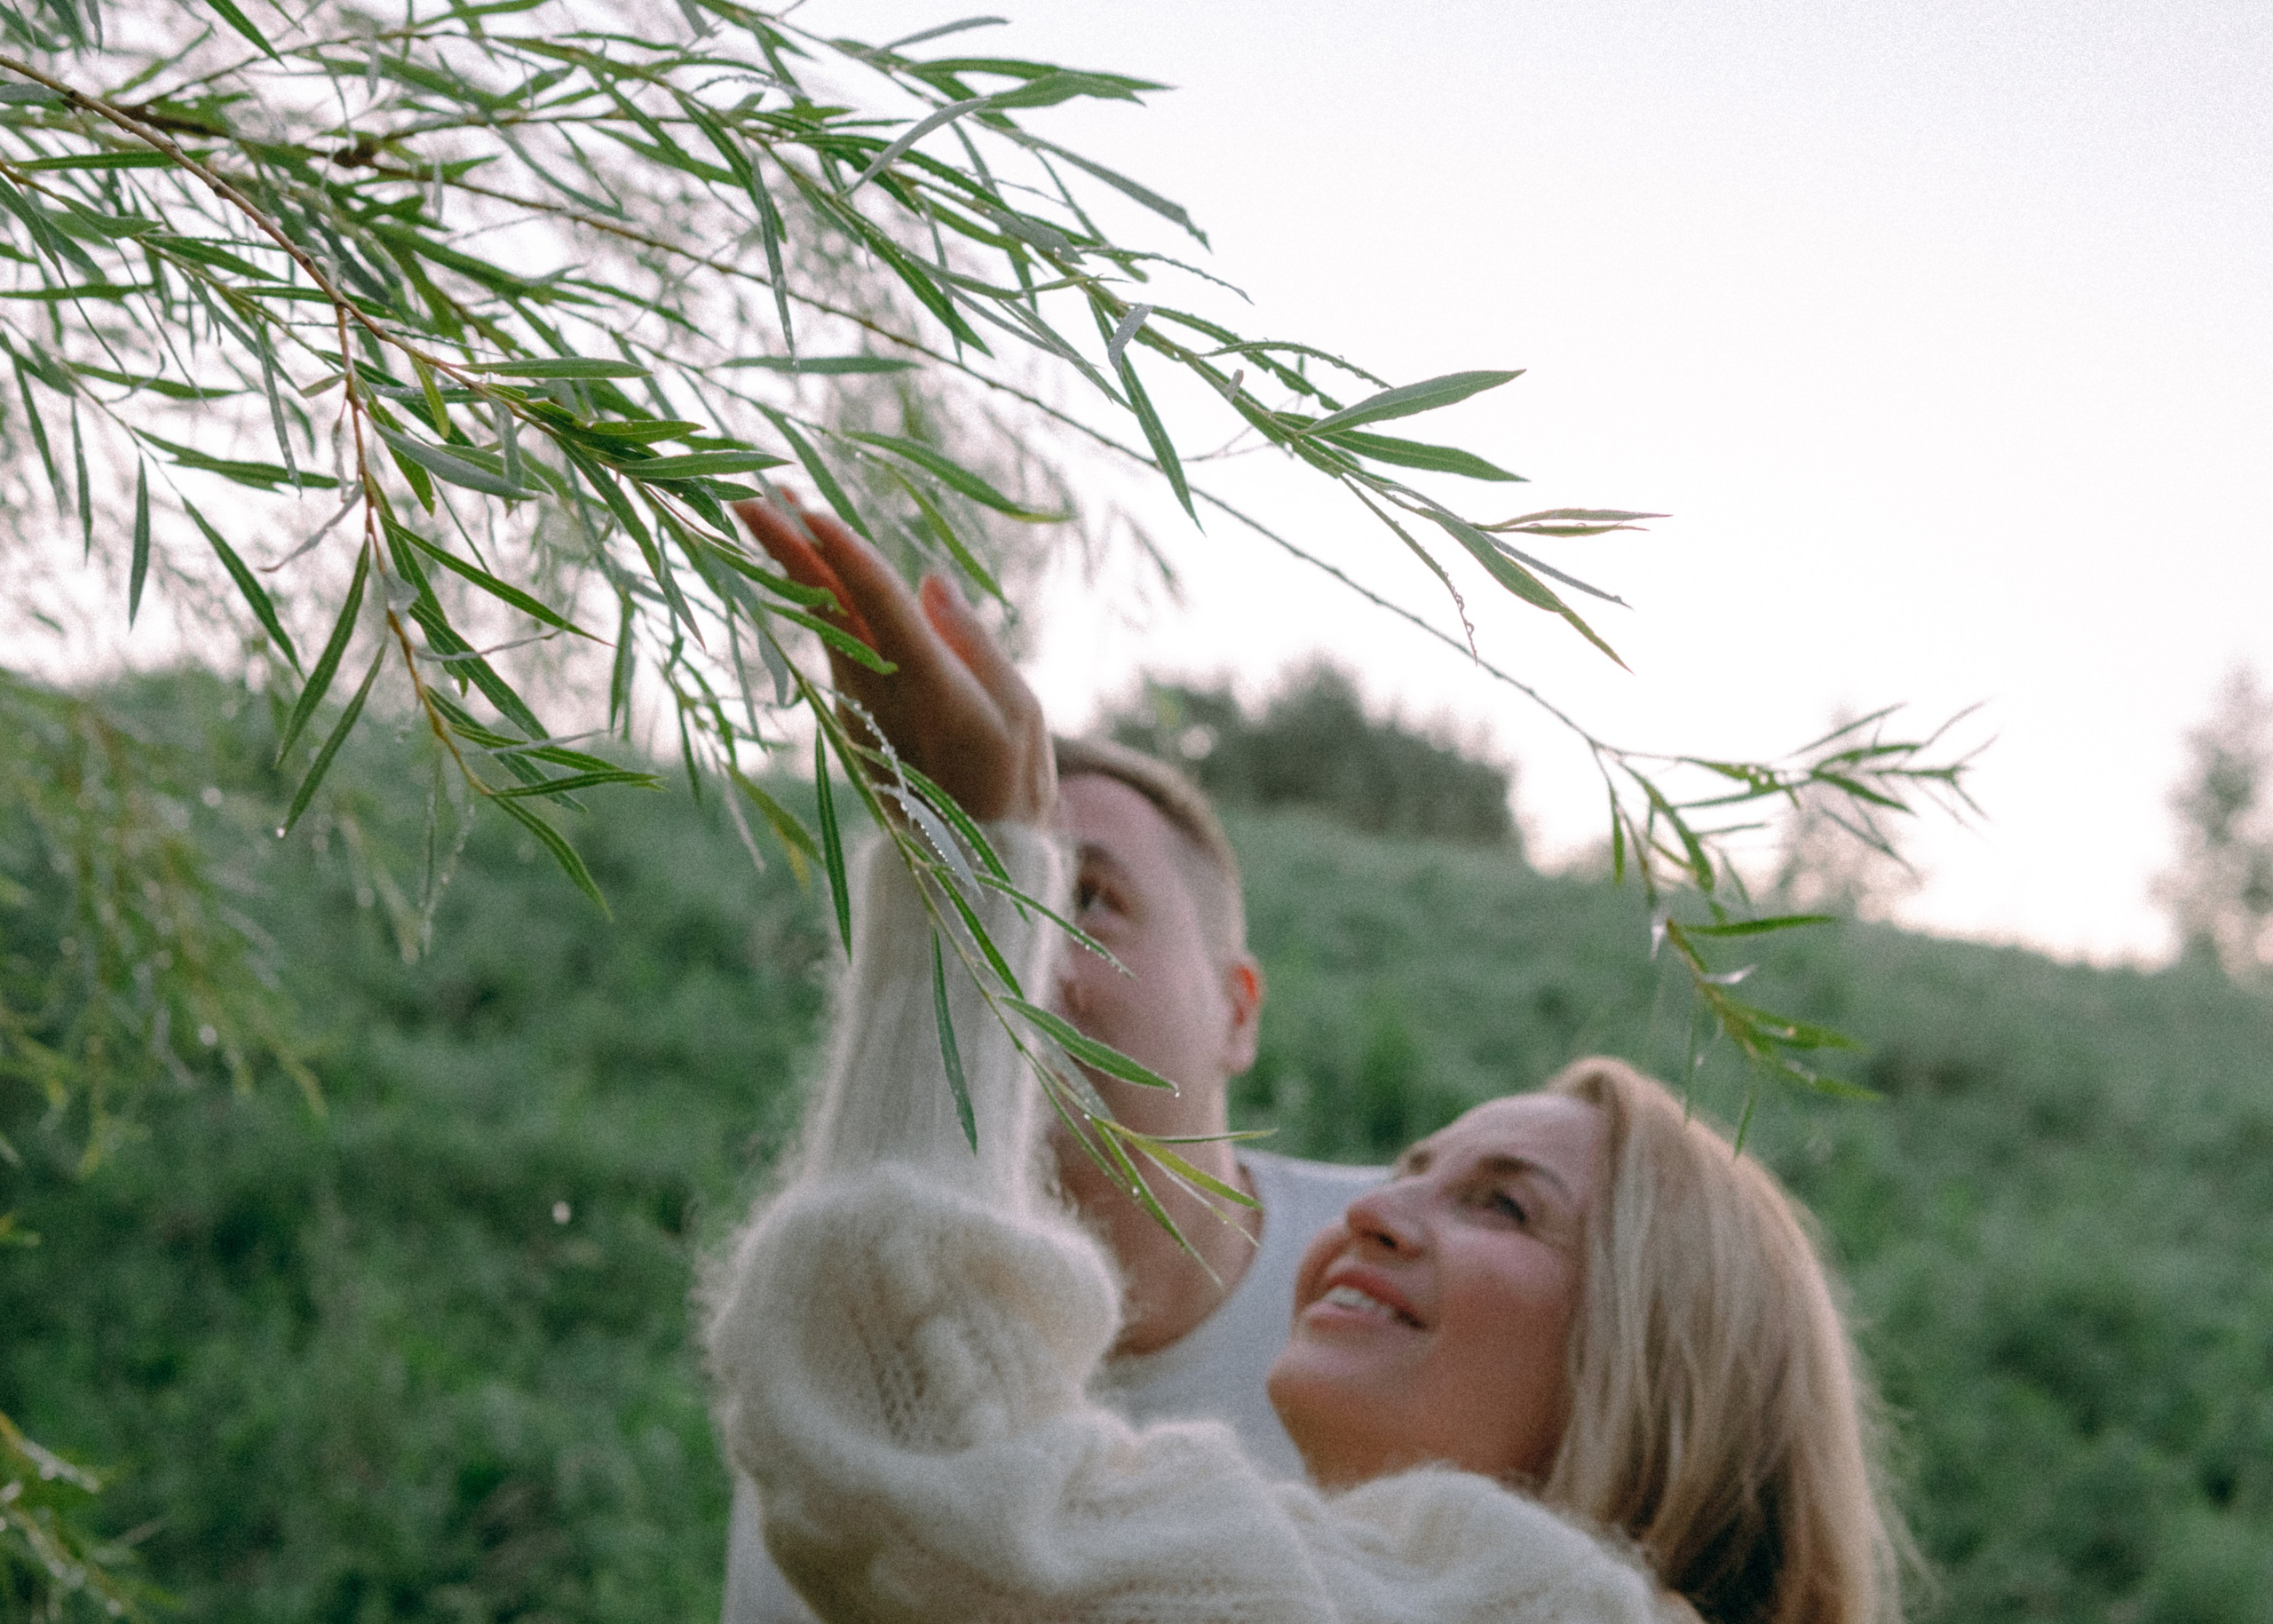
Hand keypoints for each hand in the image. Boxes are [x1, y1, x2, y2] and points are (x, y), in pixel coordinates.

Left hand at [731, 497, 1055, 826]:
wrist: (969, 863)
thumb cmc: (1010, 785)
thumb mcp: (1020, 714)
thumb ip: (974, 645)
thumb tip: (930, 582)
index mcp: (930, 690)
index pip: (880, 609)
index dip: (846, 558)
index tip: (809, 510)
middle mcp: (881, 695)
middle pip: (829, 608)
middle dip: (788, 549)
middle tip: (748, 494)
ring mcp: (857, 707)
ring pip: (820, 620)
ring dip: (792, 564)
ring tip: (766, 508)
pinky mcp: (849, 715)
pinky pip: (827, 642)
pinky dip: (810, 598)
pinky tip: (798, 565)